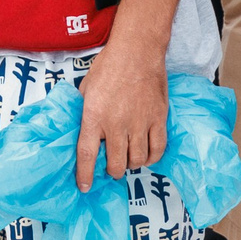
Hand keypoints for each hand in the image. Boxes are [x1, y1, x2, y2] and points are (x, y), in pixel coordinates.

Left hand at [76, 44, 167, 187]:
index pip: (86, 154)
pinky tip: (146, 156)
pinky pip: (157, 150)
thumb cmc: (108, 66)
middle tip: (111, 167)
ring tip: (128, 159)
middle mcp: (115, 124)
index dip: (85, 175)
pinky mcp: (158, 120)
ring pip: (136, 160)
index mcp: (93, 116)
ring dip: (131, 164)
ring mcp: (139, 123)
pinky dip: (151, 158)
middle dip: (112, 170)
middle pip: (115, 163)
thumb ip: (84, 111)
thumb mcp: (86, 88)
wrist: (137, 52)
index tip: (84, 187)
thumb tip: (82, 129)